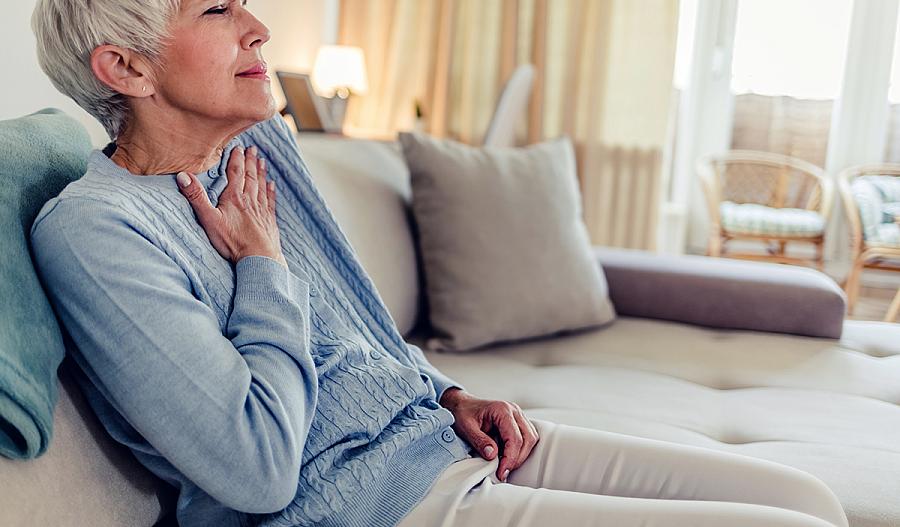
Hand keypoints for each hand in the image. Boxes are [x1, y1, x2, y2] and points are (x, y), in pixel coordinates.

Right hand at [177, 145, 286, 266]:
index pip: (236, 173)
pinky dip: (271, 191)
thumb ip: (196, 197)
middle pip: (250, 176)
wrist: (259, 258)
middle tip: (252, 148)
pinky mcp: (269, 221)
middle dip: (250, 161)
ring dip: (261, 172)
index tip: (238, 147)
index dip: (236, 159)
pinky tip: (272, 185)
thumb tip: (183, 176)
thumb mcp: (209, 219)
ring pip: (261, 186)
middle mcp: (250, 201)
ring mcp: (261, 210)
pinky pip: (270, 201)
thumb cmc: (233, 241)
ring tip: (262, 161)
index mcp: (234, 198)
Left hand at [440, 388, 538, 481]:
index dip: (510, 458)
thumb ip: (479, 441)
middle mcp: (514, 411)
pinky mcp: (517, 422)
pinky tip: (506, 456)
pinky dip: (519, 450)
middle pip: (528, 439)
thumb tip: (492, 455)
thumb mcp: (466, 428)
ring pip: (531, 439)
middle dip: (517, 459)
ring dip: (520, 455)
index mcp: (502, 410)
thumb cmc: (463, 413)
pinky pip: (526, 438)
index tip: (502, 472)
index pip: (515, 438)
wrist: (462, 405)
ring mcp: (518, 416)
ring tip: (504, 464)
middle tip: (503, 472)